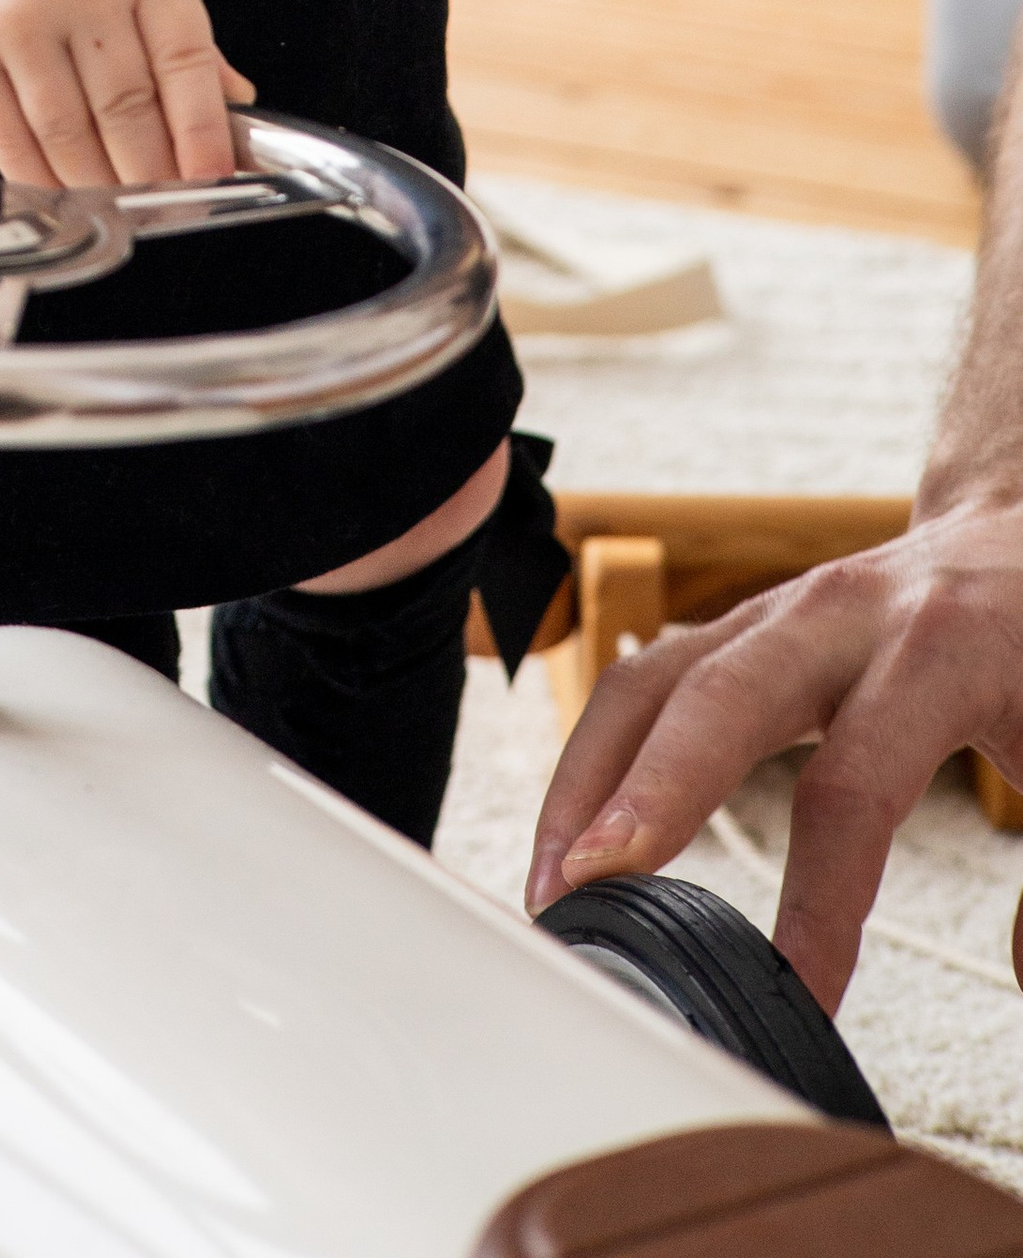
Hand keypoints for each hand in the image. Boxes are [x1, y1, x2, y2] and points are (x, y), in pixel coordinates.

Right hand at [0, 0, 253, 189]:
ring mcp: (19, 17)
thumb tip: (234, 104)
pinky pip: (7, 133)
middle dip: (152, 170)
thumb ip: (185, 32)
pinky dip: (37, 174)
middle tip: (166, 202)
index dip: (203, 131)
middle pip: (128, 107)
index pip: (185, 63)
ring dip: (97, 182)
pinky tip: (58, 187)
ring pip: (68, 131)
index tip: (214, 175)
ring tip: (116, 201)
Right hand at [527, 491, 1022, 1011]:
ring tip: (552, 884)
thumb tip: (1021, 975)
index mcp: (938, 647)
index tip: (794, 994)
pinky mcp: (736, 626)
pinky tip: (571, 835)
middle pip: (716, 699)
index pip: (858, 785)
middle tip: (587, 889)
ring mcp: (773, 610)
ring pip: (650, 677)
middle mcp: (838, 614)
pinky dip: (593, 758)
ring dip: (586, 779)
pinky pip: (642, 679)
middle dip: (643, 793)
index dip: (821, 899)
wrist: (1013, 533)